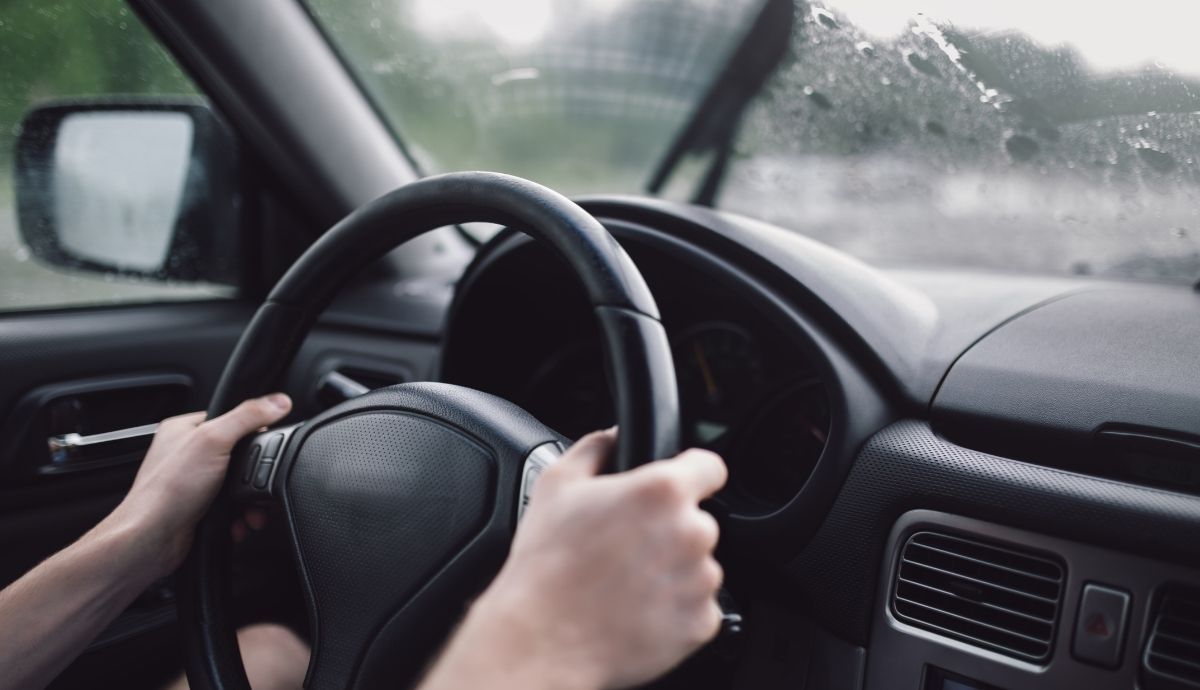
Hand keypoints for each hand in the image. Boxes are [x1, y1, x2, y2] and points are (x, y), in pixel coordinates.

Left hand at [105, 393, 291, 576]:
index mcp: (184, 429)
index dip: (252, 432)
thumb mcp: (214, 441)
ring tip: (250, 510)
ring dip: (250, 500)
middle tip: (257, 482)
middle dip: (253, 475)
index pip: (231, 418)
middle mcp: (187, 454)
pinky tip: (238, 522)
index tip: (263, 446)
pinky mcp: (200, 507)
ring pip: (237, 484)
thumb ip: (247, 417)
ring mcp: (193, 482)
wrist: (152, 540)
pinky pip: (232, 506)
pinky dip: (240, 516)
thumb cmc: (167, 492)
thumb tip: (278, 401)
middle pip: (239, 455)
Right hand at [427, 429, 726, 689]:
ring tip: (625, 583)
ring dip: (673, 571)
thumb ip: (595, 447)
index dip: (691, 473)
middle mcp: (691, 533)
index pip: (710, 466)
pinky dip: (675, 609)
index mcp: (662, 491)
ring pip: (698, 565)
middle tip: (627, 547)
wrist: (543, 639)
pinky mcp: (702, 622)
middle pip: (698, 521)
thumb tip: (613, 436)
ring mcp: (701, 581)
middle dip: (670, 530)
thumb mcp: (557, 484)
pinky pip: (699, 607)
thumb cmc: (547, 565)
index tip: (677, 486)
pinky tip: (636, 609)